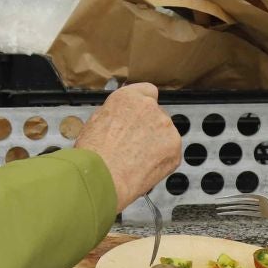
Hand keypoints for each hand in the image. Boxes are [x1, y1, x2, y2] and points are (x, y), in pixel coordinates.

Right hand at [73, 82, 180, 209]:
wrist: (102, 176)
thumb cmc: (93, 154)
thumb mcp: (96, 122)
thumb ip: (116, 115)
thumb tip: (121, 119)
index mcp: (127, 97)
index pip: (147, 91)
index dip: (144, 107)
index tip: (141, 116)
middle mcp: (149, 106)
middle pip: (157, 114)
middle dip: (150, 127)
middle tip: (136, 144)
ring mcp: (165, 125)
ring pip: (165, 133)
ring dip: (157, 143)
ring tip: (138, 159)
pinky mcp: (174, 146)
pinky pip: (171, 151)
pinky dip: (163, 159)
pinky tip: (146, 167)